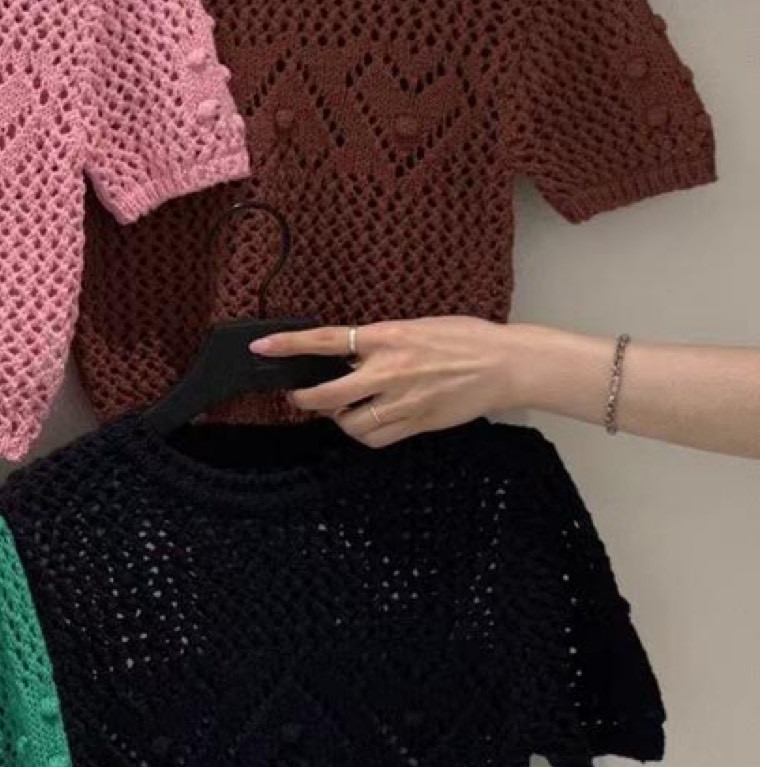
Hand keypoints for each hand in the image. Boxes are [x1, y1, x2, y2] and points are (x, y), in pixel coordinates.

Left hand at [251, 317, 528, 447]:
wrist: (504, 365)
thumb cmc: (465, 339)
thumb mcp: (416, 327)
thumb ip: (380, 340)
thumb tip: (350, 350)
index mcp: (387, 337)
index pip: (326, 341)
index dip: (290, 345)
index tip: (262, 348)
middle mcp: (389, 370)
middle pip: (328, 395)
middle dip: (304, 399)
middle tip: (298, 396)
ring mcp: (402, 401)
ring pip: (350, 423)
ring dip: (338, 419)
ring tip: (342, 410)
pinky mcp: (416, 423)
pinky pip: (375, 438)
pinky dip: (363, 434)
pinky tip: (367, 423)